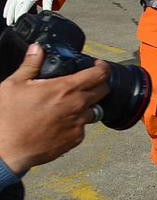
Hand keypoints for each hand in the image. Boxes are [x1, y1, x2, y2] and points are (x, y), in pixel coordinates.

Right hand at [0, 45, 109, 174]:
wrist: (6, 150)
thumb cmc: (8, 118)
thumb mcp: (14, 85)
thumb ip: (30, 65)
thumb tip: (37, 49)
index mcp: (66, 89)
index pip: (99, 74)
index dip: (102, 67)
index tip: (98, 65)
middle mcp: (77, 105)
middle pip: (103, 90)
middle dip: (98, 84)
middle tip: (86, 83)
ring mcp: (78, 124)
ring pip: (94, 110)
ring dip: (87, 105)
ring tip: (70, 105)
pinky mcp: (75, 139)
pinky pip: (83, 127)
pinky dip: (76, 123)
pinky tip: (61, 122)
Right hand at [3, 0, 54, 25]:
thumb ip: (48, 6)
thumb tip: (48, 15)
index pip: (23, 8)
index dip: (20, 16)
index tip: (19, 23)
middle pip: (15, 8)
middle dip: (13, 17)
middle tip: (12, 26)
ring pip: (11, 4)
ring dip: (8, 13)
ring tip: (9, 22)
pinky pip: (10, 0)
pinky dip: (7, 7)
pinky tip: (6, 13)